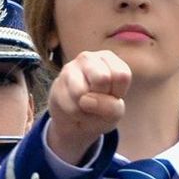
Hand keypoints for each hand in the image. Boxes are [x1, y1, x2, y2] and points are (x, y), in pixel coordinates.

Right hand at [44, 50, 130, 165]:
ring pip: (82, 93)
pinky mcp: (57, 85)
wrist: (74, 119)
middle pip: (102, 79)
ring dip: (87, 109)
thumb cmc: (100, 109)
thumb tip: (84, 100)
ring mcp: (69, 69)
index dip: (118, 93)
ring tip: (86, 107)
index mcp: (108, 58)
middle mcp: (88, 58)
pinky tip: (74, 109)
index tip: (111, 95)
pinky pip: (71, 107)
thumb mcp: (115, 111)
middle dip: (101, 98)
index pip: (122, 75)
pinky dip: (76, 115)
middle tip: (97, 100)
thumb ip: (112, 107)